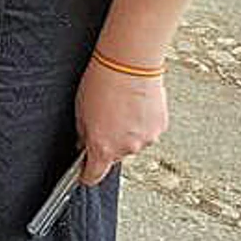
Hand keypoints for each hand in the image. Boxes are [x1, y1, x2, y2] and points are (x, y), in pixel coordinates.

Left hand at [75, 58, 168, 184]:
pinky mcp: (160, 127)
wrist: (129, 65)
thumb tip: (83, 143)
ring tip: (121, 107)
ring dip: (127, 131)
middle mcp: (126, 148)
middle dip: (108, 142)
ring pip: (132, 142)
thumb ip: (83, 133)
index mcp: (103, 147)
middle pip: (114, 155)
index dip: (87, 174)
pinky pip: (147, 130)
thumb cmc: (102, 83)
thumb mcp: (80, 111)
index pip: (94, 174)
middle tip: (104, 118)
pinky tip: (134, 105)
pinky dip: (141, 122)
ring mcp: (146, 139)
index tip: (85, 173)